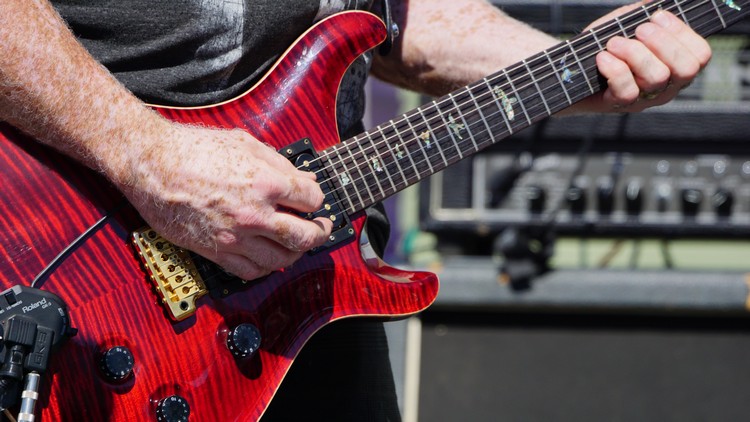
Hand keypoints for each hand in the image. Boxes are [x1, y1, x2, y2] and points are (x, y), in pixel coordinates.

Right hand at [119, 122, 332, 279]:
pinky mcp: (216, 252)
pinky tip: (270, 257)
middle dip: (320, 232)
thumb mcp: (245, 143)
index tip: (314, 199)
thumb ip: (280, 164)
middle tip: (322, 227)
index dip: (317, 198)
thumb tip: (305, 179)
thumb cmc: (193, 149)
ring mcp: (236, 237)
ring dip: (297, 253)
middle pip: (305, 236)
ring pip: (282, 259)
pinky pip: (251, 272)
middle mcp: (255, 214)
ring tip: (298, 243)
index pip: (312, 199)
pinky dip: (267, 268)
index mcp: (265, 182)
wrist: (151, 166)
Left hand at [576, 3, 711, 112]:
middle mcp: (665, 86)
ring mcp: (644, 99)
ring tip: (613, 43)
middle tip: (640, 30)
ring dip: (635, 53)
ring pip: (657, 78)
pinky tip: (602, 57)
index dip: (682, 33)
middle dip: (663, 42)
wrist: (569, 69)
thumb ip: (644, 11)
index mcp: (675, 65)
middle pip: (686, 69)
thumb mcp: (626, 23)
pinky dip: (615, 69)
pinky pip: (628, 91)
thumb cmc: (603, 45)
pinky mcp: (619, 106)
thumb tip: (654, 0)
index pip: (700, 55)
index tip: (657, 16)